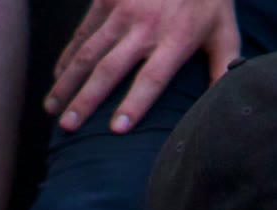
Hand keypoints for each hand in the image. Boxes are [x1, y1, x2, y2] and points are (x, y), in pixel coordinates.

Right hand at [46, 0, 238, 132]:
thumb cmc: (208, 1)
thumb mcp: (225, 33)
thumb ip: (223, 70)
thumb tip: (223, 108)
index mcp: (175, 41)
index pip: (151, 79)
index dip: (134, 104)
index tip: (116, 130)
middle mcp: (145, 27)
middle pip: (110, 70)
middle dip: (86, 101)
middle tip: (68, 128)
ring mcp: (123, 10)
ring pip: (89, 52)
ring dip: (68, 82)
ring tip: (52, 108)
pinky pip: (83, 32)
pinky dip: (67, 55)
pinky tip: (57, 77)